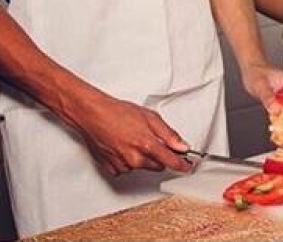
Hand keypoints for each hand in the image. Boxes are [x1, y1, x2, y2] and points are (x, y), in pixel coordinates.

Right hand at [68, 92, 192, 176]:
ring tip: (133, 139)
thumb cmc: (119, 113)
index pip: (171, 162)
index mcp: (147, 145)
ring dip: (143, 158)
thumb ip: (169, 135)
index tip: (188, 166)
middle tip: (153, 140)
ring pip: (142, 167)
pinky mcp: (111, 168)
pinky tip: (124, 147)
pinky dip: (128, 160)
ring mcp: (122, 165)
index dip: (183, 165)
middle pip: (158, 166)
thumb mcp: (151, 117)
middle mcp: (135, 159)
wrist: (94, 115)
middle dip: (160, 156)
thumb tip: (183, 146)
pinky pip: (127, 169)